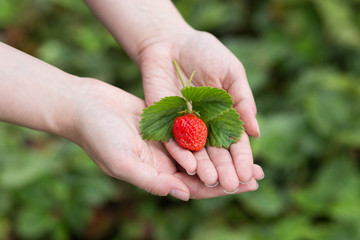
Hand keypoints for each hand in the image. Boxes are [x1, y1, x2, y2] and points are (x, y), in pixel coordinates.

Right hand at [68, 78, 260, 198]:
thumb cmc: (98, 136)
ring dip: (222, 154)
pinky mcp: (164, 125)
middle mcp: (163, 163)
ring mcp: (164, 144)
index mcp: (155, 176)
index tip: (247, 185)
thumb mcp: (123, 162)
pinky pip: (191, 132)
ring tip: (247, 154)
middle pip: (203, 173)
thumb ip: (151, 181)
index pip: (194, 187)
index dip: (221, 188)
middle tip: (258, 173)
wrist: (85, 107)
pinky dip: (208, 134)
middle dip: (229, 174)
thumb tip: (183, 195)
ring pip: (200, 153)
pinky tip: (225, 131)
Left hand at [139, 29, 262, 192]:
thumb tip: (256, 131)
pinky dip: (181, 153)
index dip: (242, 158)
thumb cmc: (205, 52)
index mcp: (223, 115)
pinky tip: (190, 167)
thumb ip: (242, 100)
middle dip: (225, 169)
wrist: (171, 42)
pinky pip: (172, 140)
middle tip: (232, 186)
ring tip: (214, 183)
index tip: (250, 174)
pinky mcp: (163, 121)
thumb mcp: (231, 72)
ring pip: (195, 152)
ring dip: (205, 168)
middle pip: (216, 152)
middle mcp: (204, 125)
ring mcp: (184, 125)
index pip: (235, 142)